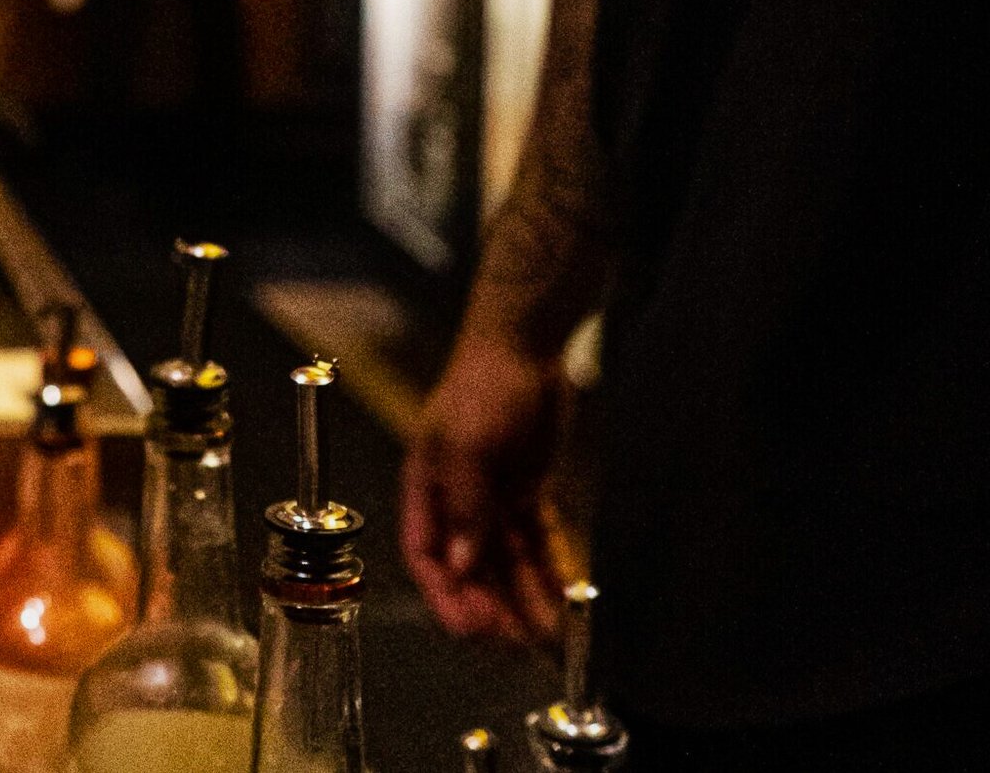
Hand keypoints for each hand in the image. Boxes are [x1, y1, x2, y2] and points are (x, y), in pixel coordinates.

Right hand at [400, 329, 571, 643]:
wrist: (524, 347)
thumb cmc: (482, 384)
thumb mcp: (466, 445)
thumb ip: (464, 508)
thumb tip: (460, 565)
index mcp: (426, 487)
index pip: (425, 556)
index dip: (445, 596)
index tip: (472, 628)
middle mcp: (456, 501)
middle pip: (469, 569)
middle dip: (490, 608)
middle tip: (516, 643)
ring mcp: (492, 498)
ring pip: (506, 563)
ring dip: (523, 598)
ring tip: (547, 634)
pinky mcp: (526, 492)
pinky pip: (536, 544)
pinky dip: (548, 572)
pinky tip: (564, 598)